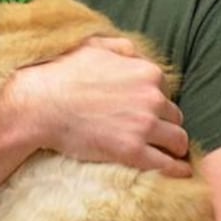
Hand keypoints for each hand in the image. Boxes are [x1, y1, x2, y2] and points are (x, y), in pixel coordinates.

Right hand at [0, 36, 191, 176]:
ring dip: (173, 147)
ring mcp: (144, 125)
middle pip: (175, 117)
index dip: (156, 105)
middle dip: (165, 125)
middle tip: (152, 135)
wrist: (40, 104)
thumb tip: (136, 53)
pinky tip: (179, 173)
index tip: (145, 114)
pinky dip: (176, 170)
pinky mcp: (133, 151)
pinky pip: (167, 164)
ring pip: (177, 140)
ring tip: (167, 155)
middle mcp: (152, 98)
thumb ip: (122, 47)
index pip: (166, 93)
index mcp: (147, 72)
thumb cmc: (62, 75)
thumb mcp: (94, 47)